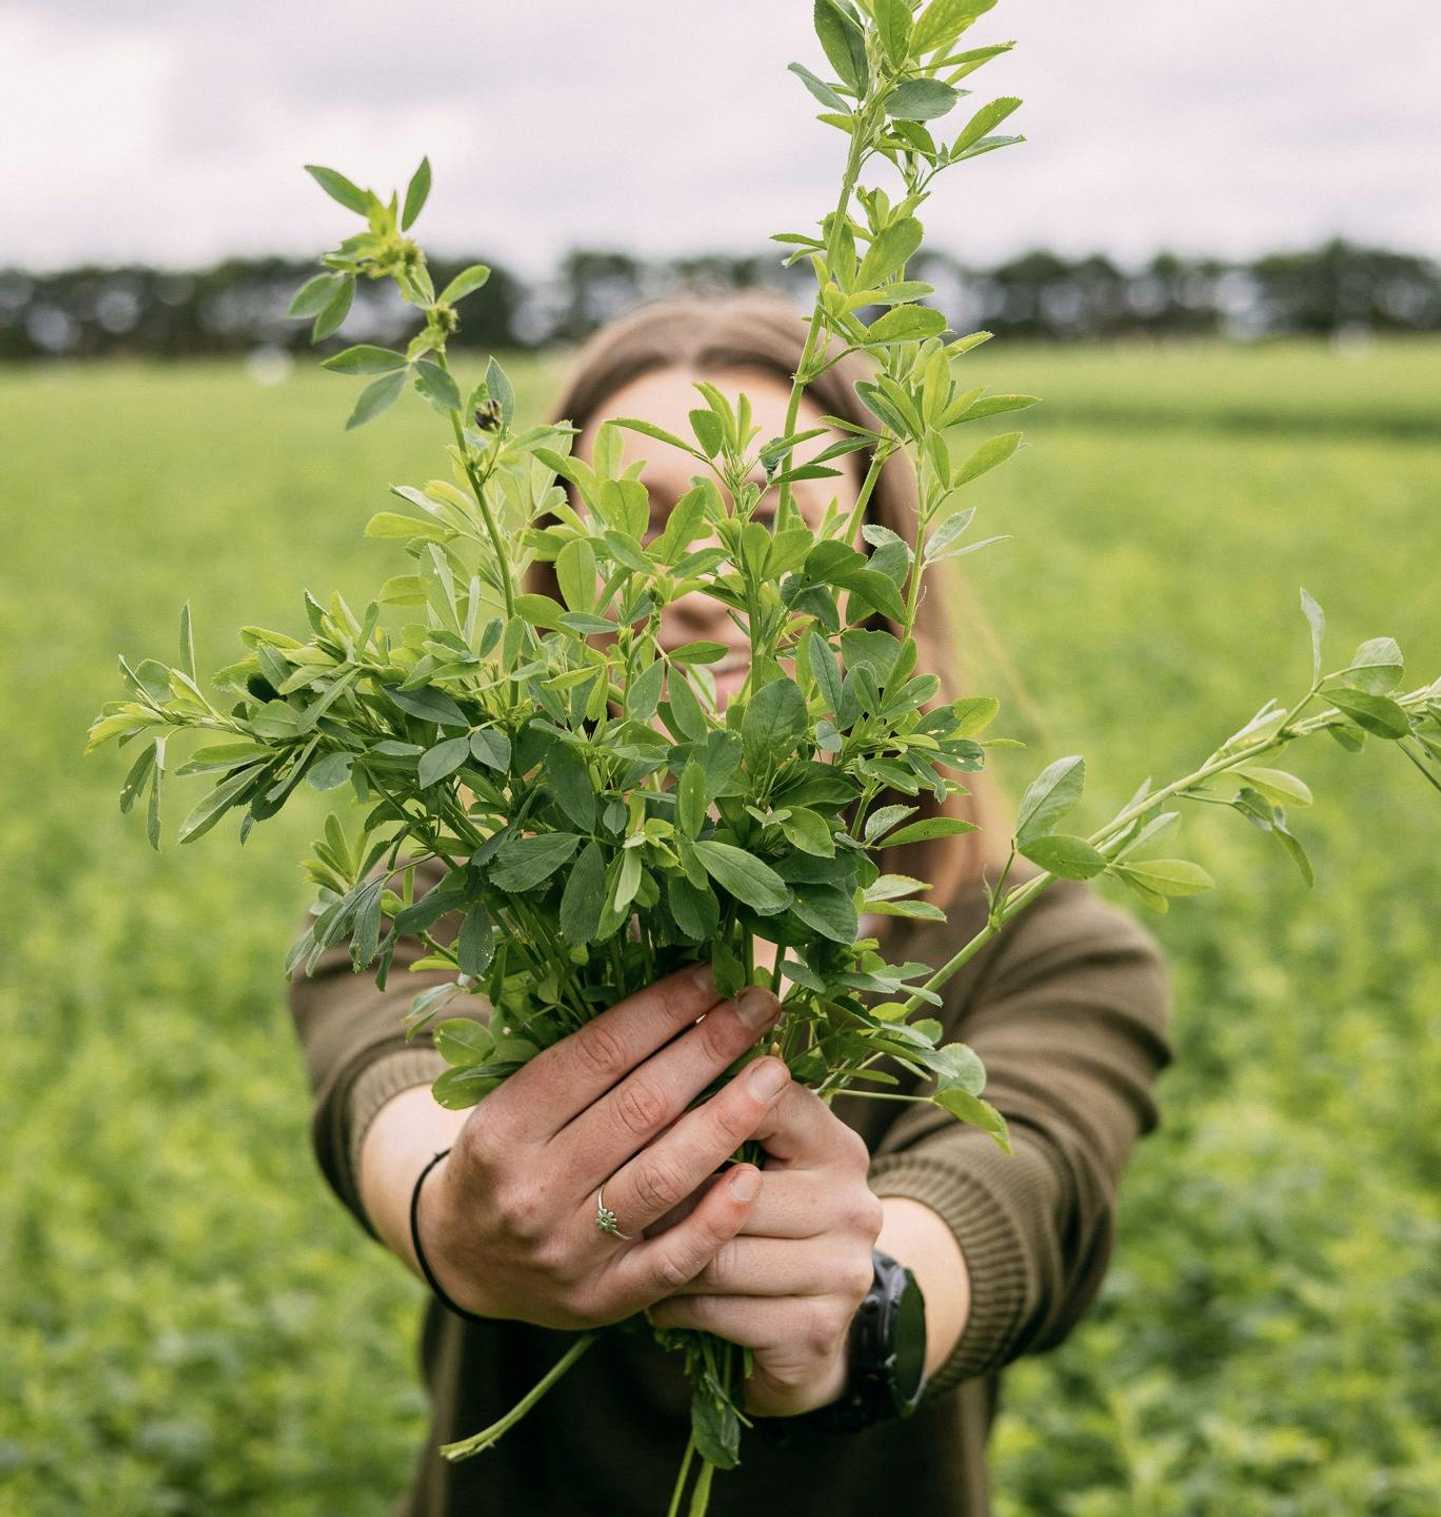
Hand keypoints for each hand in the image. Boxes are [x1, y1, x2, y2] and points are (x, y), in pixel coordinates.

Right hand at [415, 965, 790, 1329]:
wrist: (466, 1260)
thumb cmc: (508, 1158)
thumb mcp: (514, 1102)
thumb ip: (582, 1061)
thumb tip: (677, 990)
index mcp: (504, 1127)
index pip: (597, 1054)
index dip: (662, 1009)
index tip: (714, 975)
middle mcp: (531, 1189)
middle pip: (639, 1107)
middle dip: (709, 1048)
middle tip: (761, 1006)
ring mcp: (568, 1250)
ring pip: (662, 1177)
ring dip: (727, 1119)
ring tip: (774, 1074)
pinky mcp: (604, 1299)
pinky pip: (672, 1260)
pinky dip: (715, 1218)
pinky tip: (755, 1176)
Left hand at [647, 1084, 883, 1415]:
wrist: (805, 1331)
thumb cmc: (762, 1225)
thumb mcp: (760, 1164)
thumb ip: (726, 1119)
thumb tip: (649, 1065)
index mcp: (838, 1146)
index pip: (770, 1103)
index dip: (703, 1106)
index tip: (649, 1108)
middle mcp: (854, 1204)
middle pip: (735, 1190)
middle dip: (669, 1197)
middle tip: (617, 1196)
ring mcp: (843, 1272)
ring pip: (721, 1257)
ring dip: (665, 1256)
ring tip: (631, 1248)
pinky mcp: (818, 1331)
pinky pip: (720, 1312)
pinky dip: (676, 1307)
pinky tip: (658, 1300)